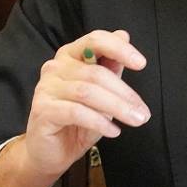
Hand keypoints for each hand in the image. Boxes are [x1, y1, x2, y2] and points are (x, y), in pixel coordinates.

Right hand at [23, 29, 148, 177]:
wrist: (51, 151)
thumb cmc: (79, 120)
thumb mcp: (103, 92)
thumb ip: (111, 66)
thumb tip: (124, 35)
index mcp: (71, 55)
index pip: (95, 41)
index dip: (119, 49)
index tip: (141, 64)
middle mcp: (55, 67)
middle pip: (96, 73)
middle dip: (125, 94)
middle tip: (143, 112)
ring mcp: (46, 88)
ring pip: (88, 92)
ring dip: (117, 108)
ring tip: (135, 120)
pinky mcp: (42, 110)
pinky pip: (76, 112)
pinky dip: (99, 121)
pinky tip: (114, 131)